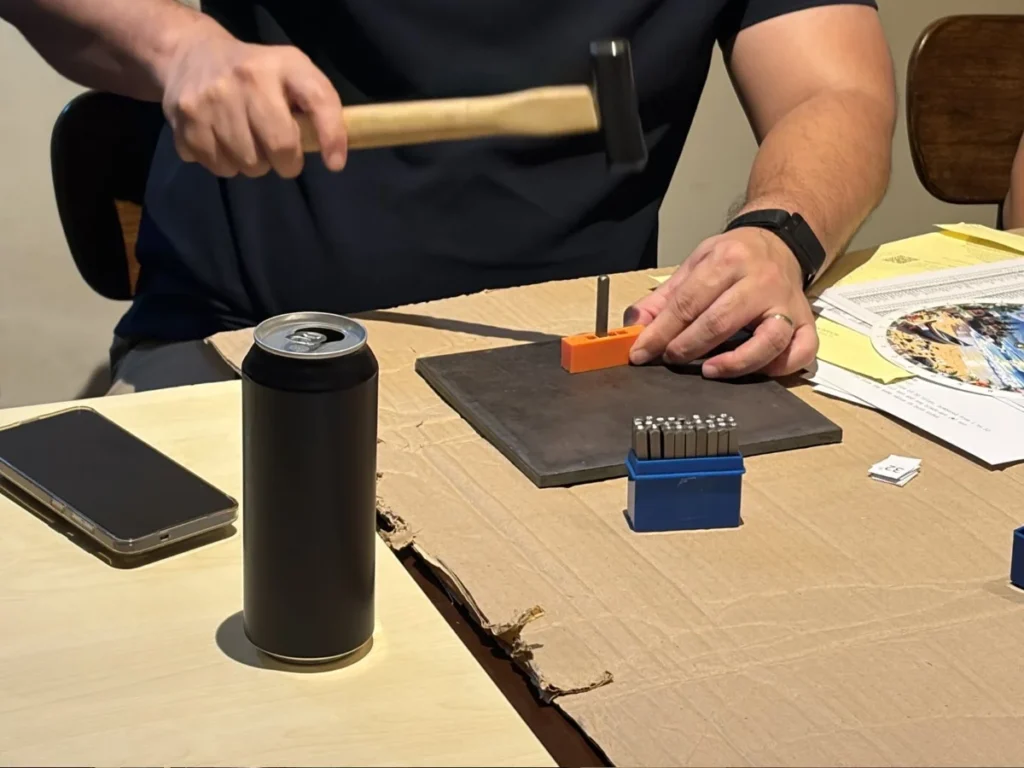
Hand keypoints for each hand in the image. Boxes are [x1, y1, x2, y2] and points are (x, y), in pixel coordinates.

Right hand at [158, 20, 345, 177]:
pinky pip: (218, 166)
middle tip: (281, 155)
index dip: (331, 136)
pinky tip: (223, 142)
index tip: (335, 163)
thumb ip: (316, 106)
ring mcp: (212, 98)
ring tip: (247, 142)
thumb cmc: (256, 74)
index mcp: (282, 65)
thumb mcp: (292, 74)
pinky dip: (225, 164)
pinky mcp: (185, 119)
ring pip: (247, 164)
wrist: (191, 54)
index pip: (318, 99)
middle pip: (279, 146)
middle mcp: (247, 77)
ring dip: (253, 164)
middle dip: (286, 163)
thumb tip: (332, 156)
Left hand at [624, 227, 817, 377]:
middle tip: (671, 359)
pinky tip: (757, 371)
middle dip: (688, 346)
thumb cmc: (733, 258)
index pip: (687, 303)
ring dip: (735, 363)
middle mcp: (761, 280)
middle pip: (721, 321)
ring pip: (768, 340)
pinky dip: (781, 366)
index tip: (640, 353)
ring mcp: (787, 303)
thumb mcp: (695, 266)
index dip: (659, 332)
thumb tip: (635, 328)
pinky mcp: (807, 321)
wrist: (779, 242)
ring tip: (709, 370)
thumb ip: (663, 299)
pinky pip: (802, 350)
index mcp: (728, 260)